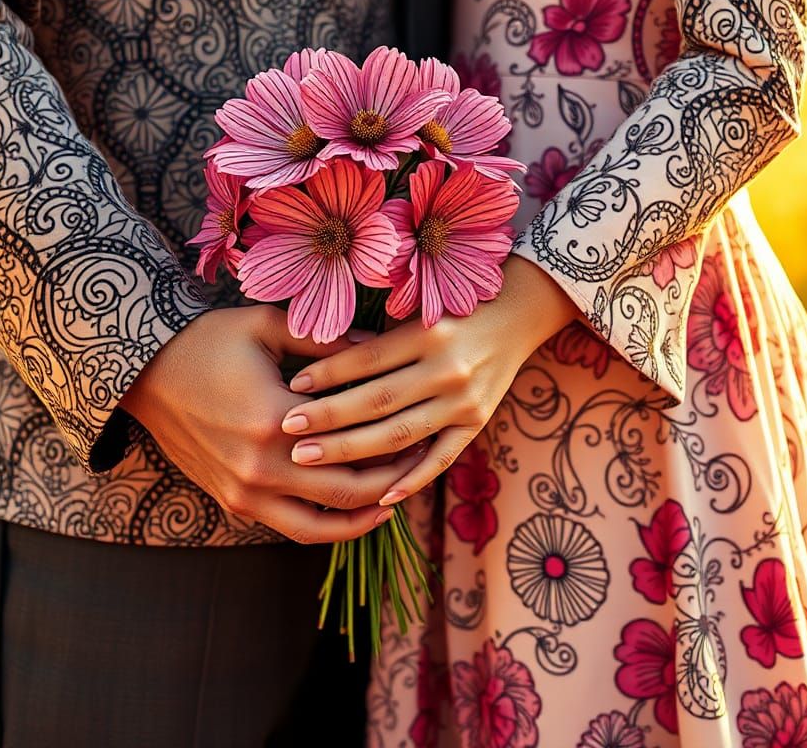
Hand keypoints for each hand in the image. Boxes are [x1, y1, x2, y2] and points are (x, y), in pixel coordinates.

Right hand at [120, 305, 408, 542]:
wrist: (144, 373)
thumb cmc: (206, 342)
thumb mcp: (266, 327)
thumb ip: (326, 343)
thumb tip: (381, 348)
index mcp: (275, 419)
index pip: (354, 443)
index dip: (395, 440)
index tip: (421, 425)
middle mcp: (260, 466)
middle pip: (346, 491)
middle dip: (390, 481)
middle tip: (419, 463)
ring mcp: (243, 491)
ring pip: (318, 527)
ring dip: (361, 518)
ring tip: (393, 501)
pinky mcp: (232, 501)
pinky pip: (287, 529)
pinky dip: (323, 526)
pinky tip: (348, 511)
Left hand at [279, 257, 578, 505]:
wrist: (519, 313)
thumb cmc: (453, 308)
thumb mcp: (418, 310)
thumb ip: (377, 338)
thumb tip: (312, 355)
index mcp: (427, 334)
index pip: (368, 359)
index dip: (328, 373)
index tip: (292, 386)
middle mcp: (447, 368)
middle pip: (378, 400)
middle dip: (328, 418)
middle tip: (286, 430)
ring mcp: (464, 401)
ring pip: (400, 434)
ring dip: (351, 450)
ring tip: (307, 458)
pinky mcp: (477, 425)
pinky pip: (441, 458)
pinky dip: (411, 479)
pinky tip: (378, 498)